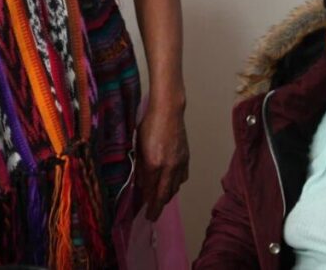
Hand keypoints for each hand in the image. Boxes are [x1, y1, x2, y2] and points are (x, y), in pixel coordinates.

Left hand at [135, 99, 188, 221]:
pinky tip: (171, 184)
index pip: (151, 191)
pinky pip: (182, 177)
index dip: (148, 204)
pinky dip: (176, 185)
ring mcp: (180, 163)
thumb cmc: (149, 124)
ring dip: (167, 196)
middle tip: (152, 215)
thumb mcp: (138, 147)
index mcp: (154, 164)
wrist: (169, 110)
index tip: (146, 214)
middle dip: (158, 206)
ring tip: (160, 201)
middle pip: (165, 193)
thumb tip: (140, 184)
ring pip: (175, 187)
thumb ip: (139, 167)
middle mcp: (169, 166)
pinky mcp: (186, 158)